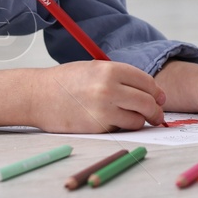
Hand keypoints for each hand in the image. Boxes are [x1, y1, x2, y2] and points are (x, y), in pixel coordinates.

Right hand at [30, 60, 167, 132]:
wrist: (38, 96)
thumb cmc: (66, 82)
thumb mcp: (94, 69)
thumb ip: (119, 77)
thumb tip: (148, 92)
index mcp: (110, 69)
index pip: (146, 82)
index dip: (157, 92)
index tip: (159, 99)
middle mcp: (109, 88)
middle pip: (147, 102)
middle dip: (155, 111)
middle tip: (157, 116)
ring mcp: (104, 109)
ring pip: (138, 119)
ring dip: (140, 121)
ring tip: (135, 120)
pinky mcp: (98, 126)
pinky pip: (122, 129)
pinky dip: (124, 128)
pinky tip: (115, 123)